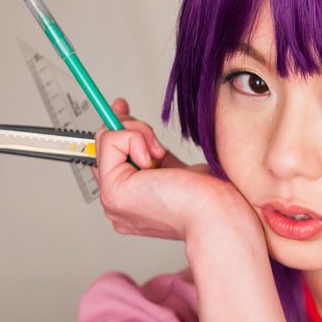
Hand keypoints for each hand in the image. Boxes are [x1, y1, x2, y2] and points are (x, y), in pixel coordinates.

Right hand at [95, 98, 265, 259]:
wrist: (217, 214)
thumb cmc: (207, 196)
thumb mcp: (171, 164)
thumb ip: (148, 150)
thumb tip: (130, 122)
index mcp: (130, 201)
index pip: (108, 158)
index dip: (116, 129)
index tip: (122, 107)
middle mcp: (117, 203)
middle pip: (104, 145)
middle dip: (132, 129)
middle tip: (156, 144)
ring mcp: (112, 200)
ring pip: (106, 138)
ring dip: (138, 133)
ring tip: (160, 155)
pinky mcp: (113, 192)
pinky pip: (111, 140)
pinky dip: (136, 138)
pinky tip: (154, 160)